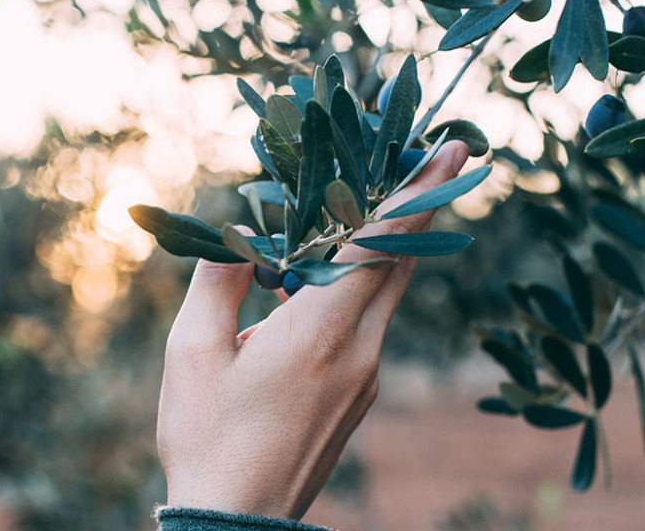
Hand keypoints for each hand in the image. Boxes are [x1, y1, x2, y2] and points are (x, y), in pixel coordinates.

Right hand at [156, 141, 470, 519]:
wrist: (237, 522)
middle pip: (401, 261)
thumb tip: (243, 238)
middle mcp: (359, 350)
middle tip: (434, 155)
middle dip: (420, 205)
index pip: (380, 245)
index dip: (418, 192)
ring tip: (377, 204)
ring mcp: (366, 375)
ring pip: (388, 292)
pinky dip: (362, 285)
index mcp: (320, 331)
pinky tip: (324, 278)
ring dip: (391, 244)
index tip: (452, 150)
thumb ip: (219, 283)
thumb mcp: (192, 353)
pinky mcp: (360, 393)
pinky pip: (371, 322)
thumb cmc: (207, 439)